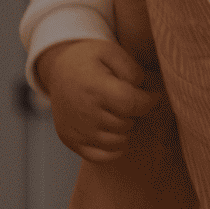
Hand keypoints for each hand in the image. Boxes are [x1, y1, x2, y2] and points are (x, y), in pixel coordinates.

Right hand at [35, 39, 163, 162]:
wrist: (57, 71)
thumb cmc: (89, 60)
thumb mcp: (111, 51)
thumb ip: (132, 70)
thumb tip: (145, 93)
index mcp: (94, 88)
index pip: (132, 104)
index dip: (149, 102)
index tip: (152, 96)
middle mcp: (84, 112)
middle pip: (127, 123)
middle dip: (134, 114)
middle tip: (128, 101)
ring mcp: (76, 130)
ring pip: (118, 142)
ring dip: (125, 130)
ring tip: (118, 113)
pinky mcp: (71, 141)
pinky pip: (102, 157)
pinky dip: (114, 148)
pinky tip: (113, 132)